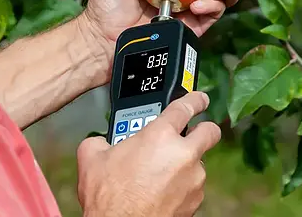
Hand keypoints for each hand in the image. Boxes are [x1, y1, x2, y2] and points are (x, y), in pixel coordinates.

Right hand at [77, 92, 219, 216]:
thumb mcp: (92, 157)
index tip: (199, 98)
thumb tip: (101, 142)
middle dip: (204, 127)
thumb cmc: (109, 196)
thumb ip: (101, 140)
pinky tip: (161, 188)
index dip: (195, 98)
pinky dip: (181, 183)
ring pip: (199, 162)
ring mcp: (192, 180)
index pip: (185, 107)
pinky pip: (193, 185)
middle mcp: (182, 155)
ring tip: (161, 169)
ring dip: (185, 161)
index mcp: (160, 136)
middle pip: (209, 132)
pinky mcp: (194, 202)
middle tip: (192, 130)